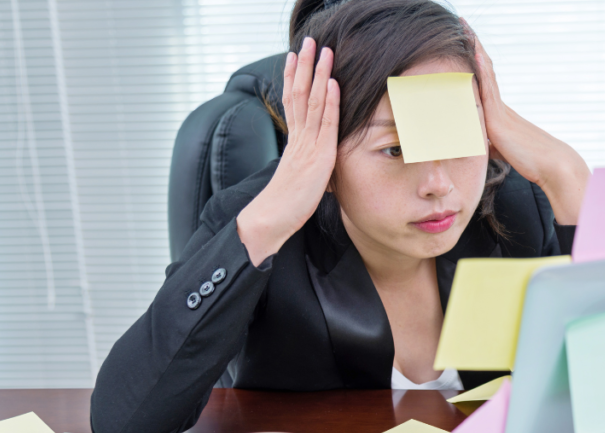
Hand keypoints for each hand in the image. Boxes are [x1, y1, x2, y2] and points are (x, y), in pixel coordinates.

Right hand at [237, 37, 339, 265]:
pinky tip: (332, 83)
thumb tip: (315, 166)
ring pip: (311, 101)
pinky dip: (328, 101)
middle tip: (307, 41)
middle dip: (304, 65)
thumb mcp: (300, 179)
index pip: (292, 102)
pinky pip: (324, 123)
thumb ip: (306, 165)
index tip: (294, 57)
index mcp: (294, 142)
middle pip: (299, 93)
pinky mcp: (318, 156)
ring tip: (322, 50)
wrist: (272, 219)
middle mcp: (299, 138)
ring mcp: (307, 145)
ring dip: (318, 74)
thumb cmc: (286, 206)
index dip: (294, 77)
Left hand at [462, 19, 589, 224]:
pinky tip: (475, 53)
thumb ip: (489, 143)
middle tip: (463, 25)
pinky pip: (488, 89)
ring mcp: (500, 109)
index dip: (476, 61)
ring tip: (466, 28)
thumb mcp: (502, 150)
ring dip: (475, 50)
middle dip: (473, 47)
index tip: (467, 41)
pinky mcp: (498, 118)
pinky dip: (481, 69)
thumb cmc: (530, 161)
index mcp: (499, 112)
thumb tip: (481, 144)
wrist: (552, 165)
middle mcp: (500, 105)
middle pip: (484, 69)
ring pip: (485, 73)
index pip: (485, 80)